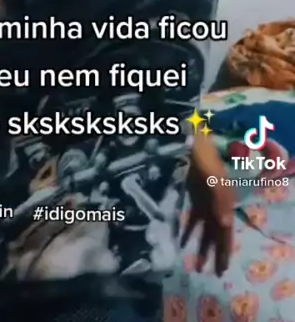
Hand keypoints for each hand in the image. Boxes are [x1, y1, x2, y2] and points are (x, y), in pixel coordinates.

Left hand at [181, 134, 234, 275]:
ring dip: (201, 244)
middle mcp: (216, 200)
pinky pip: (192, 216)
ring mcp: (203, 197)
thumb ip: (219, 198)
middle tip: (213, 274)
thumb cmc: (199, 152)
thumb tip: (225, 225)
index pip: (226, 229)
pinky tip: (181, 242)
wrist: (185, 135)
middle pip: (217, 231)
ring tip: (196, 265)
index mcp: (224, 197)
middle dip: (216, 252)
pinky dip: (188, 230)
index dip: (225, 248)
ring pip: (205, 227)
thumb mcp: (211, 174)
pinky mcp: (191, 194)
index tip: (222, 268)